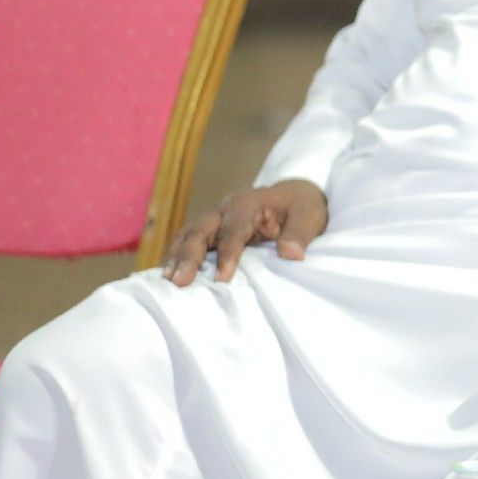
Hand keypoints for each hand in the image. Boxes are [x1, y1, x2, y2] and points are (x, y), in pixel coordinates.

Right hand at [164, 179, 328, 285]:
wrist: (294, 195)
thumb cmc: (302, 207)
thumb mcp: (310, 216)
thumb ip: (300, 233)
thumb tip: (291, 253)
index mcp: (249, 202)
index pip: (233, 230)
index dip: (226, 254)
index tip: (221, 279)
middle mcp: (226, 208)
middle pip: (201, 230)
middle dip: (189, 256)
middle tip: (179, 282)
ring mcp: (215, 217)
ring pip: (188, 235)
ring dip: (176, 257)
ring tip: (167, 281)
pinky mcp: (210, 228)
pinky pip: (188, 240)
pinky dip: (176, 256)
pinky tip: (169, 275)